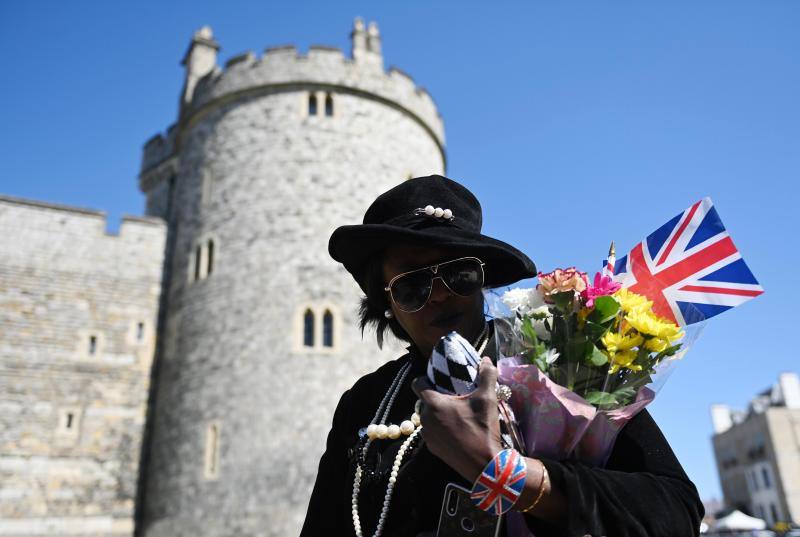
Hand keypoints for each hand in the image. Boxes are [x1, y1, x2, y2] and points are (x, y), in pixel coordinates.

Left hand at [411, 357, 504, 481]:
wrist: (485, 465)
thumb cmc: (483, 429)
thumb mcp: (488, 399)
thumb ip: (487, 376)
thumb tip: (486, 360)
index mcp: (434, 404)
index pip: (417, 384)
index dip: (425, 378)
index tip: (438, 378)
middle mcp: (425, 419)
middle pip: (425, 401)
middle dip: (436, 397)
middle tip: (454, 396)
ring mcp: (427, 436)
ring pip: (428, 418)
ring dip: (438, 414)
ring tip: (456, 414)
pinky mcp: (433, 449)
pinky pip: (433, 432)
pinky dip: (441, 429)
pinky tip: (457, 431)